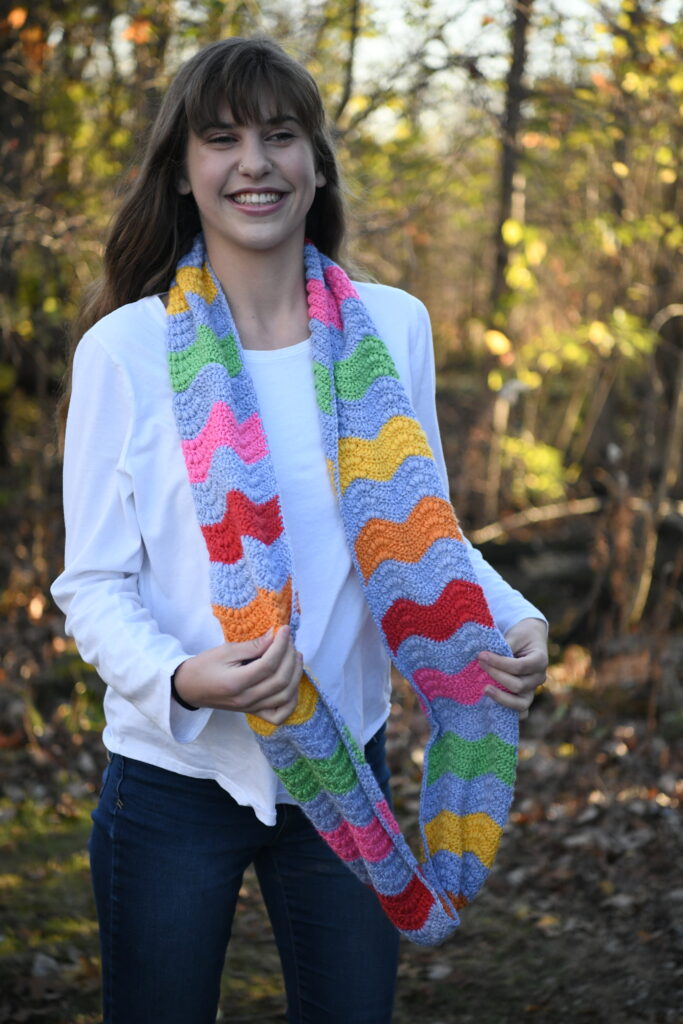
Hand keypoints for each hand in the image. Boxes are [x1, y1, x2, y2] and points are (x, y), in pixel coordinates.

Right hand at [172, 626, 302, 724]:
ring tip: (295, 656)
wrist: (189, 688)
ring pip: (285, 697)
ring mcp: (251, 708)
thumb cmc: (204, 666)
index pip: (269, 665)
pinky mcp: (254, 712)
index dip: (281, 646)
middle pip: (281, 680)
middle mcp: (247, 699)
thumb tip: (274, 636)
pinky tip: (293, 683)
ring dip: (296, 675)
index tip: (285, 630)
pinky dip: (291, 701)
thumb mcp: (225, 651)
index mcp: (236, 683)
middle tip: (290, 641)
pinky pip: (279, 714)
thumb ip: (252, 646)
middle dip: (290, 657)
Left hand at [477, 617, 547, 717]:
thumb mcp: (515, 635)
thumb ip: (504, 646)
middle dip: (496, 675)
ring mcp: (533, 690)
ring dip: (501, 697)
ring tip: (484, 689)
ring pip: (521, 704)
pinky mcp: (525, 697)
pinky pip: (520, 711)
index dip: (499, 663)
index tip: (482, 655)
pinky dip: (508, 710)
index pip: (519, 667)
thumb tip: (485, 656)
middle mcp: (539, 678)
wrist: (530, 639)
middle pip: (518, 685)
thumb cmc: (522, 636)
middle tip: (479, 664)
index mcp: (540, 660)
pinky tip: (493, 705)